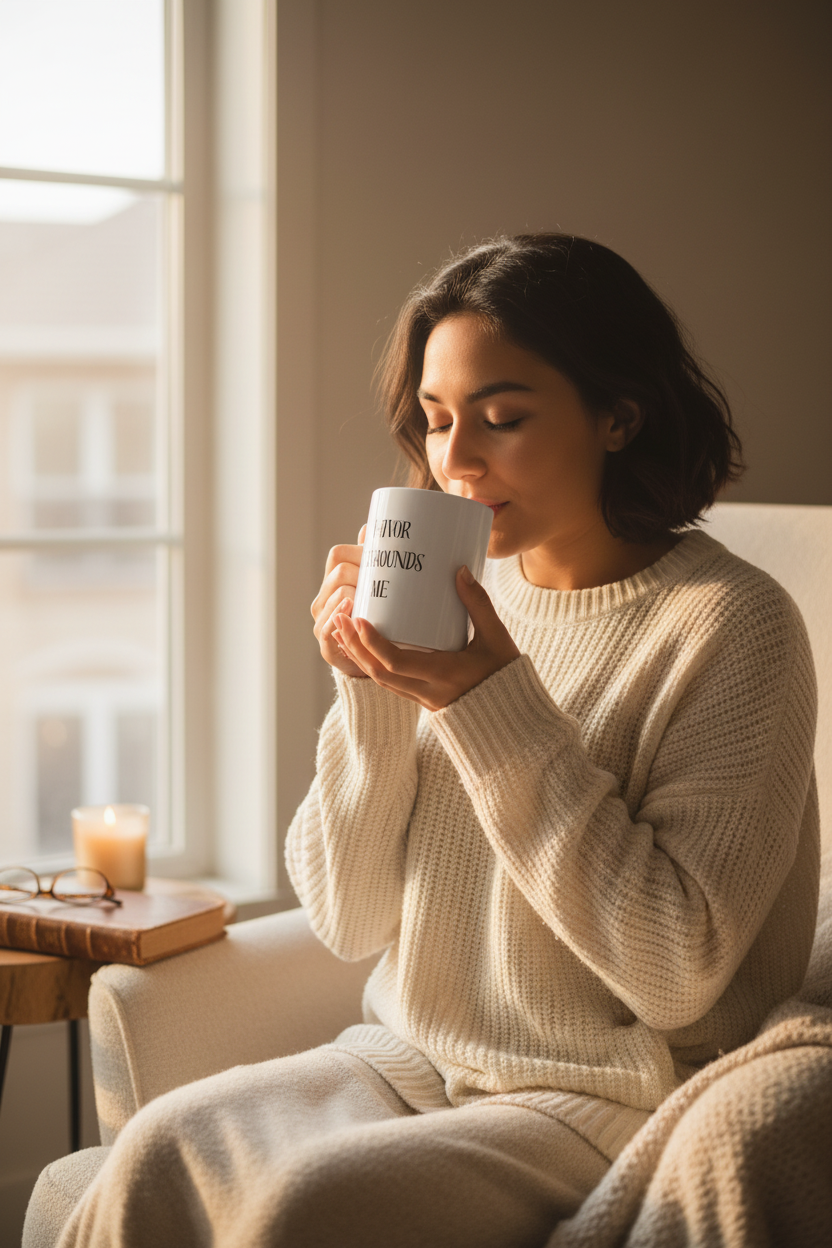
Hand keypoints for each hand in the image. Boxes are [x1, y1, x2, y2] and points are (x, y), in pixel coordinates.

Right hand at [311, 526, 368, 677]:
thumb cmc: (380, 622)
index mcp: (334, 582)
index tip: (382, 557)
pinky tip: (352, 609)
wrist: (376, 664)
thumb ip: (372, 560)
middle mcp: (324, 599)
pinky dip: (339, 617)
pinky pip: (327, 626)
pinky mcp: (327, 645)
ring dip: (356, 594)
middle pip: (339, 573)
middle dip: (363, 573)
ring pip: (337, 596)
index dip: (359, 552)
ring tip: (375, 598)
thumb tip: (370, 527)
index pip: (338, 555)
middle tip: (387, 580)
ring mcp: (322, 621)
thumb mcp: (379, 590)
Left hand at [331, 566, 520, 709]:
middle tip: (339, 618)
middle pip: (378, 673)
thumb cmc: (506, 673)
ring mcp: (423, 699)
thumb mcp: (497, 637)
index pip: (396, 663)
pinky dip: (371, 665)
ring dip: (358, 656)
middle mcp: (428, 691)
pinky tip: (363, 648)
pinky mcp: (422, 699)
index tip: (358, 619)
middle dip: (355, 646)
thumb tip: (459, 570)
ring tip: (342, 630)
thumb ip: (478, 603)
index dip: (373, 642)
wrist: (512, 716)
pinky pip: (389, 684)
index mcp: (444, 675)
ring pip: (380, 681)